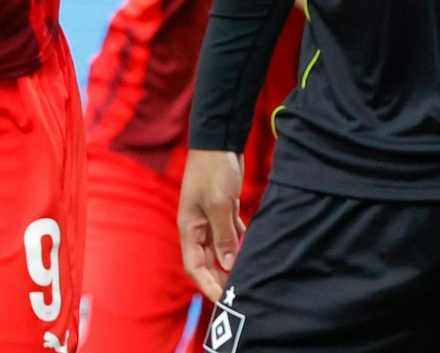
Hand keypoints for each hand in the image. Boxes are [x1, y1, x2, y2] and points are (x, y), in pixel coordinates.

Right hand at [178, 149, 244, 299]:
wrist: (219, 141)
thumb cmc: (213, 171)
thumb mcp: (219, 205)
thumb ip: (224, 236)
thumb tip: (228, 265)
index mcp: (189, 228)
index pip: (194, 266)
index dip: (207, 284)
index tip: (223, 299)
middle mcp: (198, 227)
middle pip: (207, 261)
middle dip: (219, 278)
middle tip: (238, 292)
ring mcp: (210, 218)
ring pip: (220, 248)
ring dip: (231, 261)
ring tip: (247, 276)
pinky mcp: (223, 209)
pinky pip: (230, 233)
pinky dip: (238, 242)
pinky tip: (250, 249)